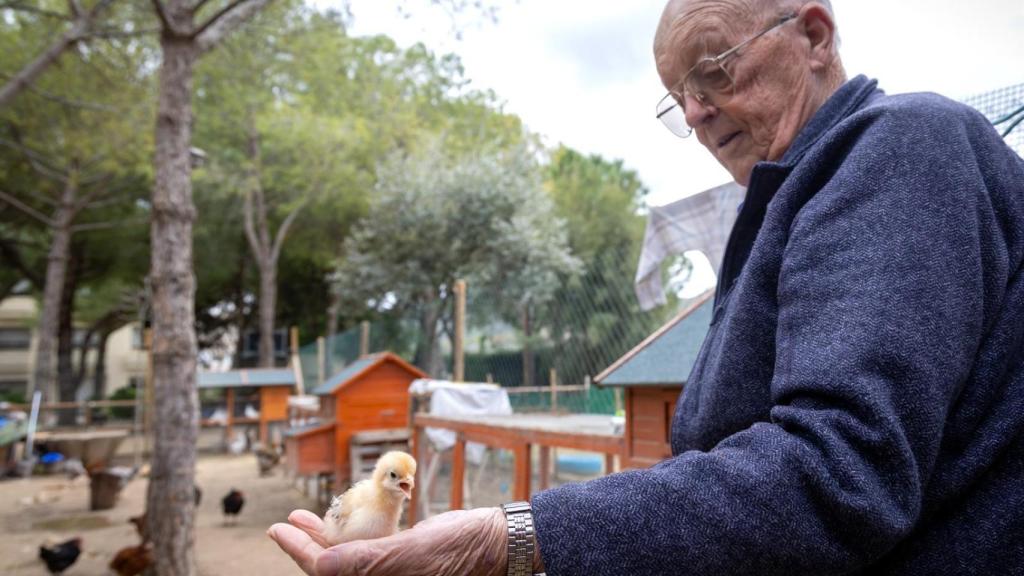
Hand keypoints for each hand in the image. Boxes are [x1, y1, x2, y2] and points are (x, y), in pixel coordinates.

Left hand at [268, 507, 507, 575]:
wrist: (494, 540)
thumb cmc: (459, 548)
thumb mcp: (411, 552)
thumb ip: (367, 561)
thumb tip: (321, 566)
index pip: (327, 574)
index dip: (300, 553)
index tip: (281, 530)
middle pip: (331, 568)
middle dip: (305, 546)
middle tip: (283, 525)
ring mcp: (389, 571)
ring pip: (345, 557)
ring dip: (322, 537)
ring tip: (300, 517)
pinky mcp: (398, 558)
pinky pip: (364, 548)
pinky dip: (347, 532)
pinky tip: (338, 516)